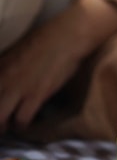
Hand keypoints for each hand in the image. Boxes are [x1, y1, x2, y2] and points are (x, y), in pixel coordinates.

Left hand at [0, 0, 116, 128]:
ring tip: (10, 123)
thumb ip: (5, 67)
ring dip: (3, 126)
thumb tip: (3, 78)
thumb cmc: (46, 38)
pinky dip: (22, 125)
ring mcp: (18, 88)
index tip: (1, 101)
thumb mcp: (16, 50)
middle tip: (2, 122)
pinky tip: (26, 120)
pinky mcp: (35, 95)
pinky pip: (21, 120)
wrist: (68, 34)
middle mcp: (3, 78)